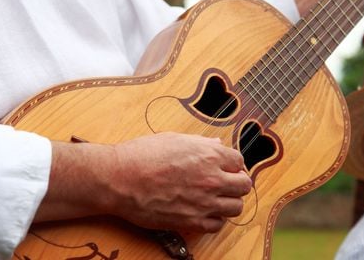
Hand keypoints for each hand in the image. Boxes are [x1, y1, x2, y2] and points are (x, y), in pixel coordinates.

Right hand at [107, 132, 251, 231]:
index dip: (233, 164)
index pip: (239, 161)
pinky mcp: (192, 221)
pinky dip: (215, 219)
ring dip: (229, 201)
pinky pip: (218, 225)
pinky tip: (205, 212)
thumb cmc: (142, 155)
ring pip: (236, 207)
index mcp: (209, 155)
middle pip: (244, 185)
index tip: (227, 167)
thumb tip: (217, 145)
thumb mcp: (174, 139)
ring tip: (217, 198)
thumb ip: (201, 143)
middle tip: (226, 183)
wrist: (120, 178)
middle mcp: (212, 179)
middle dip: (237, 182)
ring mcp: (204, 202)